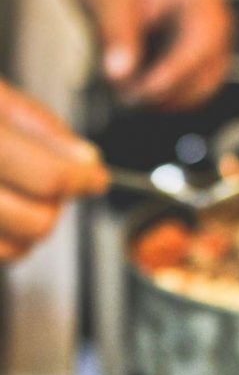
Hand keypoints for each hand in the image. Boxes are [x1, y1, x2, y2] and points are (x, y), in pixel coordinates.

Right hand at [0, 78, 108, 261]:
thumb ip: (40, 127)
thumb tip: (87, 162)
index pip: (48, 177)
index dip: (81, 180)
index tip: (93, 177)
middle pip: (39, 221)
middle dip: (53, 204)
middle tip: (48, 179)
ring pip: (17, 247)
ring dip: (29, 227)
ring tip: (19, 194)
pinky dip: (8, 240)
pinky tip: (2, 212)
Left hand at [69, 0, 232, 111]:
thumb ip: (117, 34)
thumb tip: (120, 74)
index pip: (201, 44)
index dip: (175, 74)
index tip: (144, 91)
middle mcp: (218, 16)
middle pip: (209, 69)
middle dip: (172, 90)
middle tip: (132, 99)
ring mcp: (216, 39)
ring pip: (207, 84)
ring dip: (173, 99)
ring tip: (134, 98)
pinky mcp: (206, 56)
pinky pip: (200, 86)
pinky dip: (175, 97)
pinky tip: (148, 98)